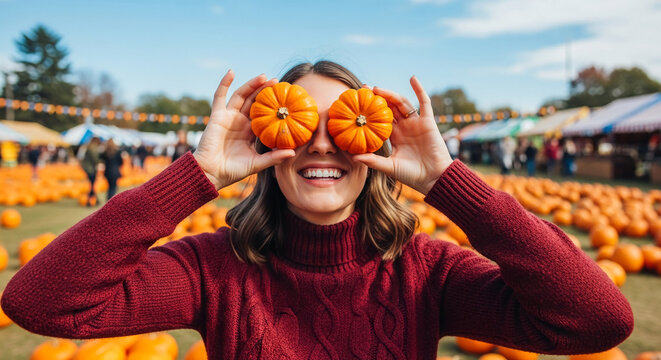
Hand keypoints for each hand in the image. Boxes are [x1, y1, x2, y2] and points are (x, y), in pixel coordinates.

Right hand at [193, 70, 294, 189]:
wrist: (212, 174)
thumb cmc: (233, 170)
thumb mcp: (258, 163)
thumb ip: (274, 157)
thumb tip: (293, 153)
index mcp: (250, 132)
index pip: (264, 114)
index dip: (273, 106)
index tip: (287, 99)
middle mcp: (240, 122)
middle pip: (254, 101)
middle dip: (265, 91)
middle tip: (278, 82)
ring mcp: (228, 117)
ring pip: (241, 96)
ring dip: (251, 85)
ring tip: (264, 77)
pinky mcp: (217, 116)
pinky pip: (219, 96)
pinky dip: (224, 83)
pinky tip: (231, 72)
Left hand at [353, 76, 452, 194]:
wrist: (433, 178)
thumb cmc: (412, 175)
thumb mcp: (389, 167)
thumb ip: (373, 161)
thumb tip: (353, 157)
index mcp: (395, 136)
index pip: (379, 120)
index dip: (369, 112)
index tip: (357, 104)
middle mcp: (404, 127)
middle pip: (389, 108)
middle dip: (377, 98)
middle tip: (362, 90)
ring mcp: (416, 123)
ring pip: (401, 104)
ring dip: (390, 94)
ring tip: (377, 88)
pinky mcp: (428, 121)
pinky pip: (424, 102)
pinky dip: (419, 89)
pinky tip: (412, 78)